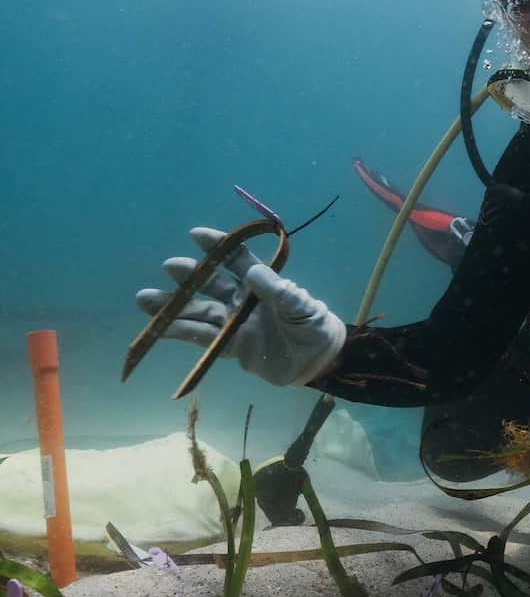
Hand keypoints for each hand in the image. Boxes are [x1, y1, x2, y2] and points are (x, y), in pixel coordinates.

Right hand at [135, 227, 345, 385]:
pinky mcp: (230, 348)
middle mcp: (242, 299)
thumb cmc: (314, 326)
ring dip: (174, 306)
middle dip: (191, 274)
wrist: (318, 361)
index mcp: (261, 283)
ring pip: (199, 311)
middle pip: (211, 283)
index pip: (236, 259)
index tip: (197, 235)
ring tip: (143, 299)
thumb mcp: (301, 306)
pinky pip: (202, 339)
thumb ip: (279, 290)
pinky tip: (158, 329)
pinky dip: (181, 333)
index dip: (218, 246)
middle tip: (170, 266)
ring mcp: (233, 323)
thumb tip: (253, 271)